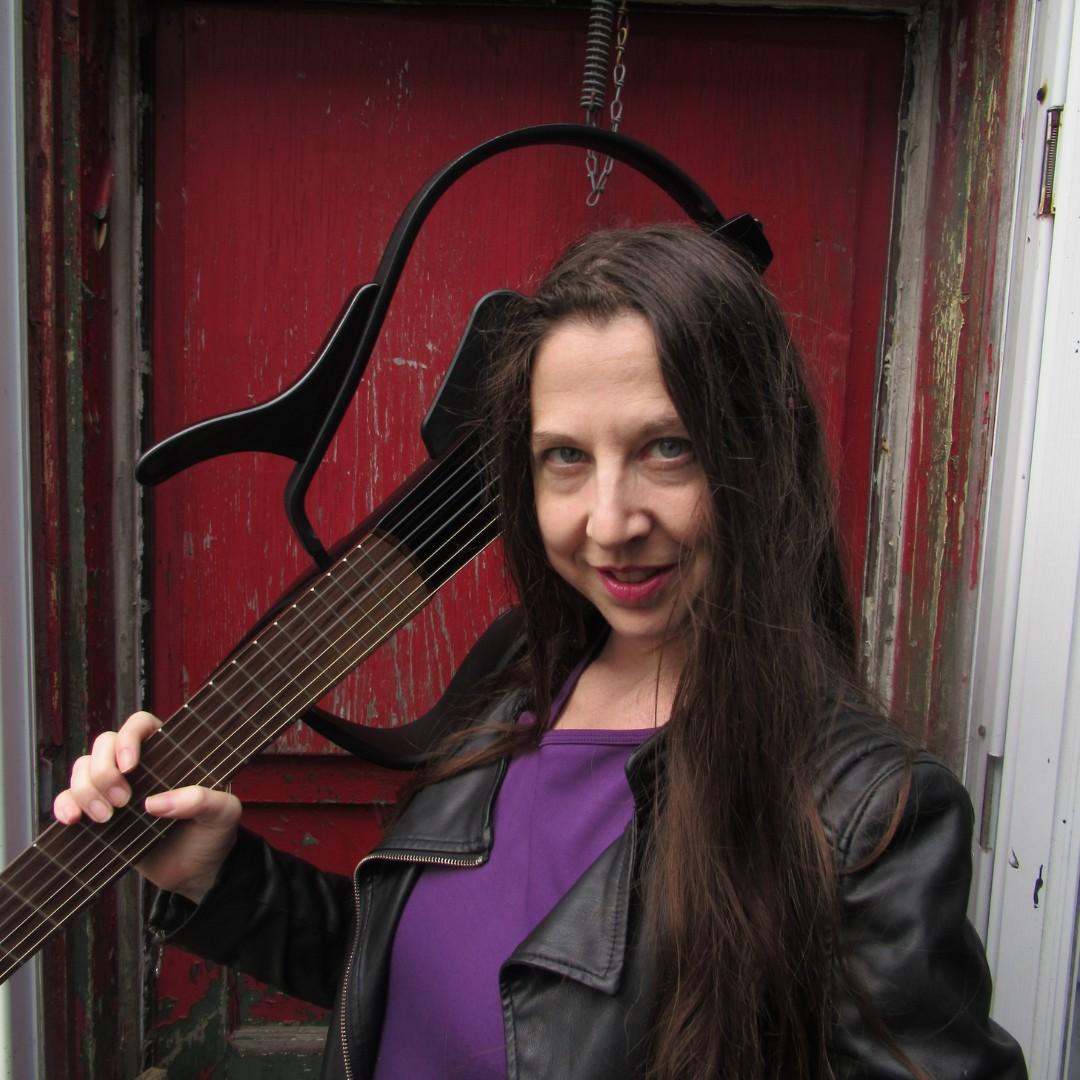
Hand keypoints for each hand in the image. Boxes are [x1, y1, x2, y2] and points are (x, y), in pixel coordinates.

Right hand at [52, 711, 241, 902]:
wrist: (197, 873)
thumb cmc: (213, 834)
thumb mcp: (223, 813)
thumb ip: (201, 801)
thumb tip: (155, 803)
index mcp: (171, 754)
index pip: (140, 725)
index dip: (128, 738)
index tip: (130, 767)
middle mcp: (141, 766)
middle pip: (103, 744)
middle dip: (104, 772)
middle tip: (123, 801)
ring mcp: (116, 789)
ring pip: (83, 768)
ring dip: (85, 790)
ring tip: (105, 817)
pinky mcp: (100, 814)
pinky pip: (69, 799)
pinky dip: (64, 805)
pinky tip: (73, 820)